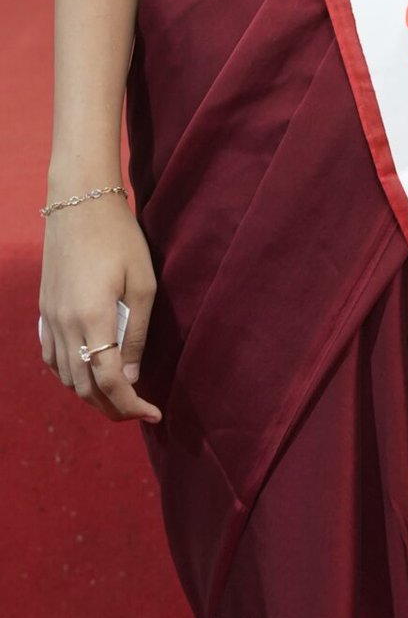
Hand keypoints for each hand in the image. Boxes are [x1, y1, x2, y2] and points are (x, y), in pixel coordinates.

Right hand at [38, 196, 161, 425]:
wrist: (79, 204)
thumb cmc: (120, 238)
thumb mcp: (143, 283)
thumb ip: (137, 333)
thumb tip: (132, 377)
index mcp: (93, 320)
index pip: (110, 381)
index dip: (131, 405)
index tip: (154, 413)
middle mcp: (65, 326)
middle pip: (84, 388)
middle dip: (112, 408)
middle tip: (139, 411)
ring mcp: (50, 320)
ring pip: (65, 377)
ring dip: (91, 394)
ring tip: (119, 395)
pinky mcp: (44, 312)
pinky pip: (52, 358)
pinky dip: (70, 375)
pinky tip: (88, 372)